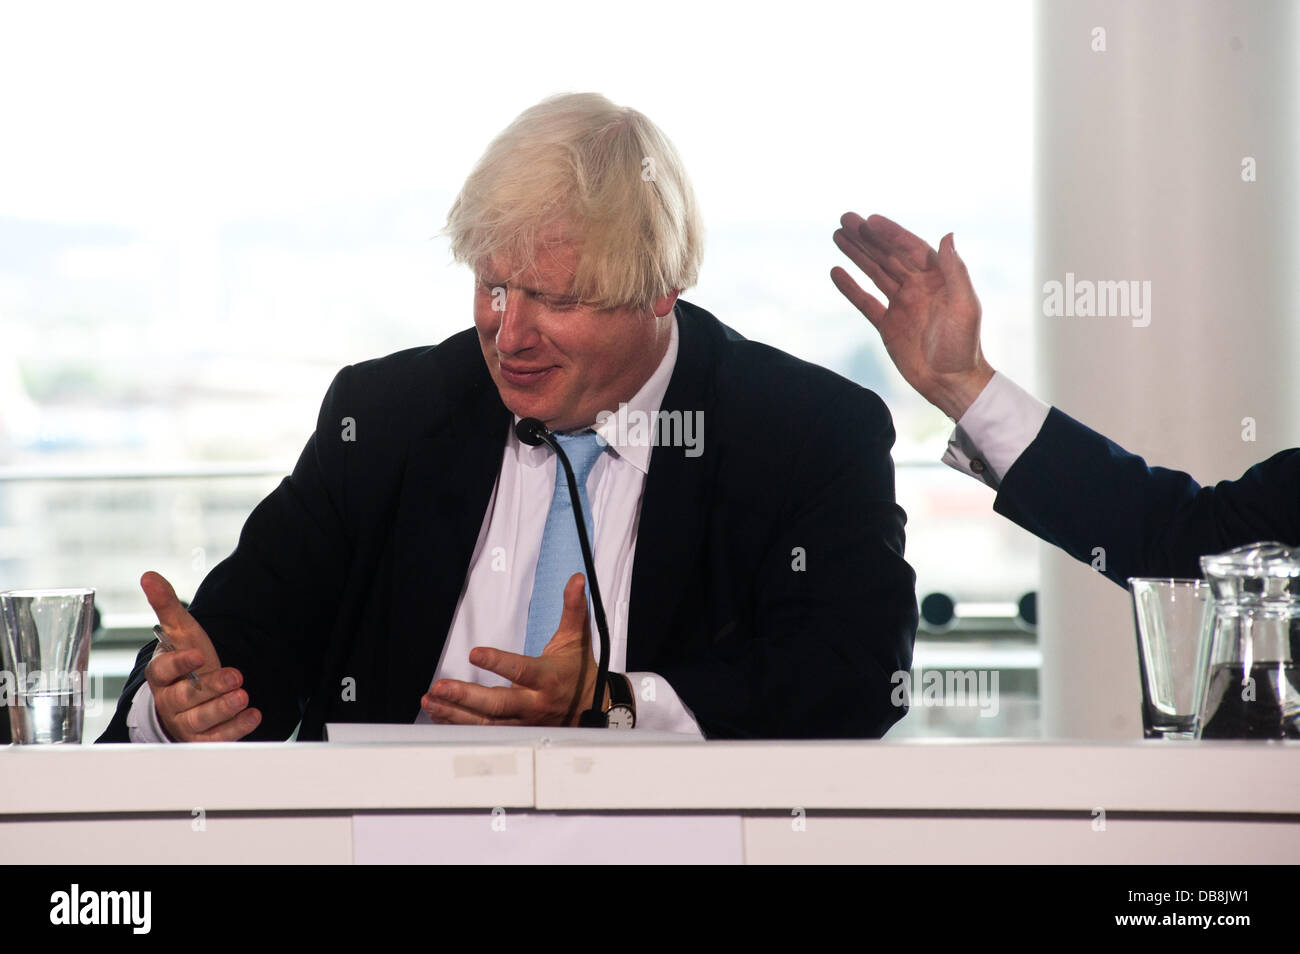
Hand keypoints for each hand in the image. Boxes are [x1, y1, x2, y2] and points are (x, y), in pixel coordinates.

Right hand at [140, 571, 261, 741]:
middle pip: (183, 698)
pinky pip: (216, 738)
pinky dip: (235, 728)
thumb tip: (148, 575)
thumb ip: (166, 606)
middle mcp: (169, 700)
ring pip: (199, 720)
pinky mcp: (203, 738)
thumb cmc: (188, 660)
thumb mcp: (181, 631)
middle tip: (235, 676)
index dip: (179, 663)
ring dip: (222, 709)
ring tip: (243, 696)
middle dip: (210, 687)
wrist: (196, 694)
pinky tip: (253, 715)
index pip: (162, 671)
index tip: (198, 654)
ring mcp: (184, 722)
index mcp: (160, 674)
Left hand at [421, 573, 603, 726]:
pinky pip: (484, 730)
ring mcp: (523, 721)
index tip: (475, 653)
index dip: (498, 663)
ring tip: (431, 701)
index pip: (521, 671)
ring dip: (455, 713)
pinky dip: (459, 723)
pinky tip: (439, 713)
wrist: (590, 707)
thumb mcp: (576, 637)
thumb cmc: (579, 670)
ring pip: (486, 722)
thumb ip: (573, 608)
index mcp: (547, 678)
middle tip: (440, 687)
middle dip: (466, 697)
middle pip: (497, 704)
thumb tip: (576, 580)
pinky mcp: (514, 730)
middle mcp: (534, 703)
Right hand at [831, 211, 993, 420]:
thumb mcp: (964, 306)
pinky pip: (865, 302)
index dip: (889, 233)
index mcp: (937, 278)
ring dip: (856, 254)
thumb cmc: (963, 346)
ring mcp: (901, 305)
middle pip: (887, 255)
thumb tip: (947, 235)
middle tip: (845, 219)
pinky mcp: (888, 325)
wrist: (951, 382)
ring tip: (837, 235)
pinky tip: (837, 272)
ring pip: (874, 272)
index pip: (909, 248)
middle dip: (867, 237)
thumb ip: (956, 271)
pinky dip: (851, 287)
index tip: (869, 220)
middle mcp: (918, 287)